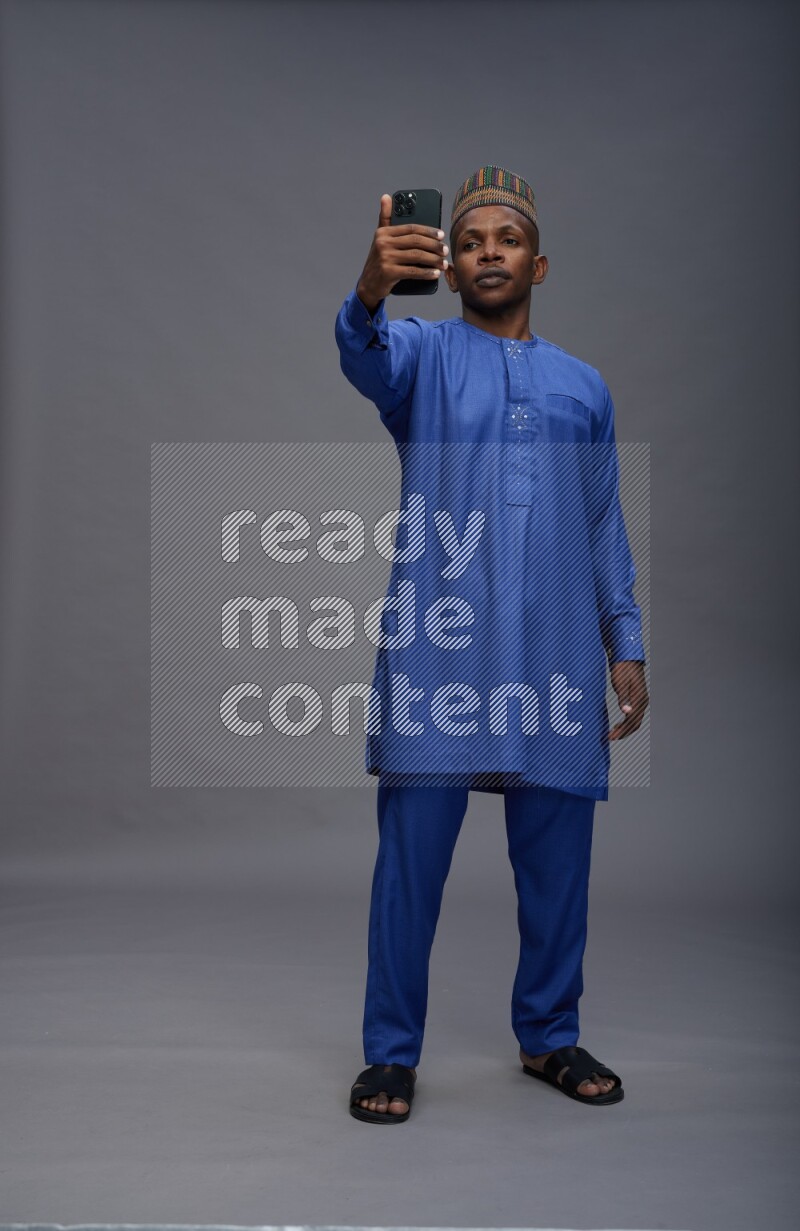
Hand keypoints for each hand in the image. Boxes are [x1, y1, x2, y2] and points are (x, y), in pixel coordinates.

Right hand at [356, 194, 448, 313]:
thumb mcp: (380, 239)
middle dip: (434, 246)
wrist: (368, 285)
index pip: (411, 228)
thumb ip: (385, 218)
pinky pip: (413, 271)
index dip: (428, 231)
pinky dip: (426, 273)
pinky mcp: (388, 273)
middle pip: (416, 241)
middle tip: (445, 250)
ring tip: (443, 263)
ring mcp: (385, 258)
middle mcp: (383, 243)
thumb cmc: (379, 261)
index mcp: (384, 232)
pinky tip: (435, 274)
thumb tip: (386, 197)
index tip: (441, 235)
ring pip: (416, 256)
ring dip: (433, 260)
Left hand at [607, 660, 648, 740]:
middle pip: (635, 723)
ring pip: (635, 720)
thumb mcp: (621, 683)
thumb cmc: (622, 669)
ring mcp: (641, 700)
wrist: (627, 657)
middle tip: (611, 738)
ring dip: (625, 728)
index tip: (611, 736)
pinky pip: (634, 715)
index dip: (622, 731)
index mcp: (639, 699)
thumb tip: (627, 712)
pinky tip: (618, 724)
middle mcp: (642, 701)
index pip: (632, 721)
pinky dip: (627, 722)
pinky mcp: (638, 698)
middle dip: (623, 732)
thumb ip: (623, 698)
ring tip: (613, 733)